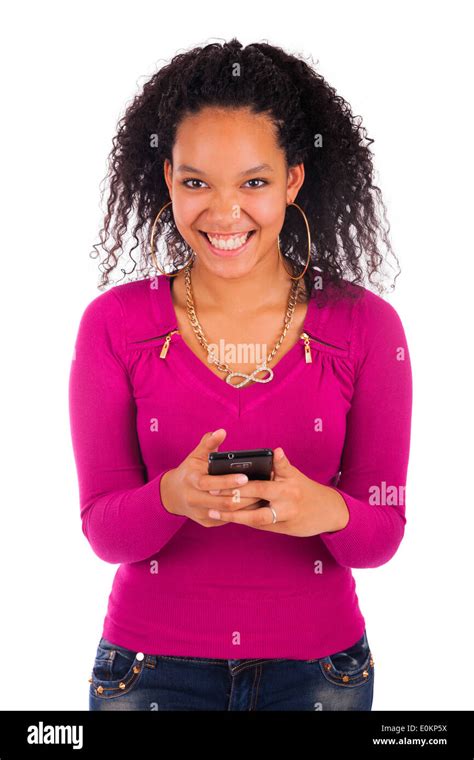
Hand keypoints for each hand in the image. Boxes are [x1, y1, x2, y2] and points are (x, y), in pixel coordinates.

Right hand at [159, 428, 262, 526]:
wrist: (173, 495)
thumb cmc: (190, 471)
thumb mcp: (196, 456)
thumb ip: (209, 443)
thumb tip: (221, 431)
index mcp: (191, 481)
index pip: (209, 483)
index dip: (227, 481)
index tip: (245, 476)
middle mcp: (194, 499)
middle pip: (222, 502)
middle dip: (243, 495)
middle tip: (262, 488)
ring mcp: (201, 513)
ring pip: (228, 513)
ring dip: (246, 505)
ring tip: (262, 495)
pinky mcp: (208, 522)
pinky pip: (228, 519)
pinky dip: (242, 513)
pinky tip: (255, 504)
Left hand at [205, 443, 349, 536]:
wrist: (327, 511)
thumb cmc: (305, 489)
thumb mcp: (294, 474)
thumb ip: (281, 465)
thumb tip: (274, 450)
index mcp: (286, 484)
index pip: (259, 483)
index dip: (240, 483)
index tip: (222, 479)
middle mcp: (286, 501)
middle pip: (254, 500)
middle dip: (232, 498)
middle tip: (212, 495)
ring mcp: (284, 516)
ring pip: (255, 518)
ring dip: (234, 516)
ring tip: (214, 513)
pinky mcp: (283, 529)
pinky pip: (260, 526)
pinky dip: (245, 522)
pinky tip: (228, 519)